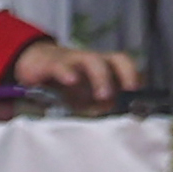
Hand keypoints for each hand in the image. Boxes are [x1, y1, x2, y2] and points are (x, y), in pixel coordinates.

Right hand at [10, 38, 140, 101]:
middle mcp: (93, 61)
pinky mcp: (51, 63)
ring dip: (101, 77)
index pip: (127, 67)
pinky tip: (71, 81)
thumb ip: (99, 104)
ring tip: (103, 96)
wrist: (32, 65)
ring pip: (92, 60)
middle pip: (116, 59)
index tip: (140, 94)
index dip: (136, 77)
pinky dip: (67, 72)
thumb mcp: (84, 97)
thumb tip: (114, 112)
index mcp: (105, 67)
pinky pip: (61, 65)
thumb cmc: (64, 84)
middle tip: (129, 92)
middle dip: (126, 74)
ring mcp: (72, 60)